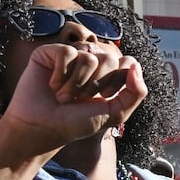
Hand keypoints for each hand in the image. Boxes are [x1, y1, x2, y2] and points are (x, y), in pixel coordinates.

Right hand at [0, 43, 146, 156]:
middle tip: (80, 99)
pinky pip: (66, 52)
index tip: (105, 97)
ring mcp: (72, 56)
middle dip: (96, 85)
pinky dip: (61, 72)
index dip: (118, 80)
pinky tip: (53, 85)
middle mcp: (92, 63)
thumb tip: (135, 66)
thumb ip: (136, 93)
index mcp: (110, 75)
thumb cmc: (77, 122)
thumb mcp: (115, 113)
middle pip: (109, 59)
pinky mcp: (50, 52)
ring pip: (88, 56)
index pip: (128, 63)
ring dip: (77, 83)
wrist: (43, 128)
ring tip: (64, 97)